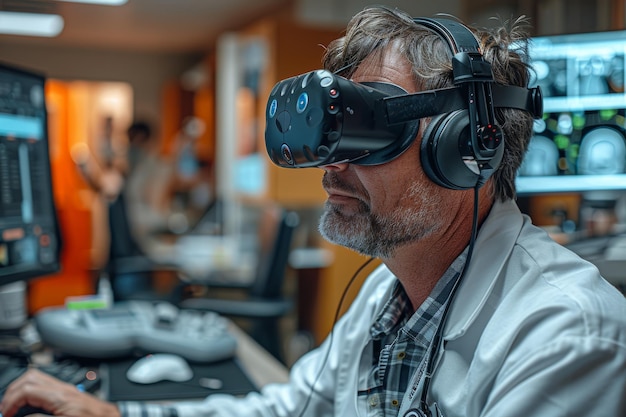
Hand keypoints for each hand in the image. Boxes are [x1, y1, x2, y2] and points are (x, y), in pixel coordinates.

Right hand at [0, 369, 119, 416]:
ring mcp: (68, 390)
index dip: (11, 401)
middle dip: (14, 391)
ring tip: (15, 408)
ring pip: (39, 378)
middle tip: (7, 409)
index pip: (27, 389)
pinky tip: (31, 407)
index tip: (6, 414)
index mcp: (63, 396)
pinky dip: (34, 393)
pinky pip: (48, 386)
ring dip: (22, 391)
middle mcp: (66, 389)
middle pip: (31, 377)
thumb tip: (22, 416)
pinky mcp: (71, 394)